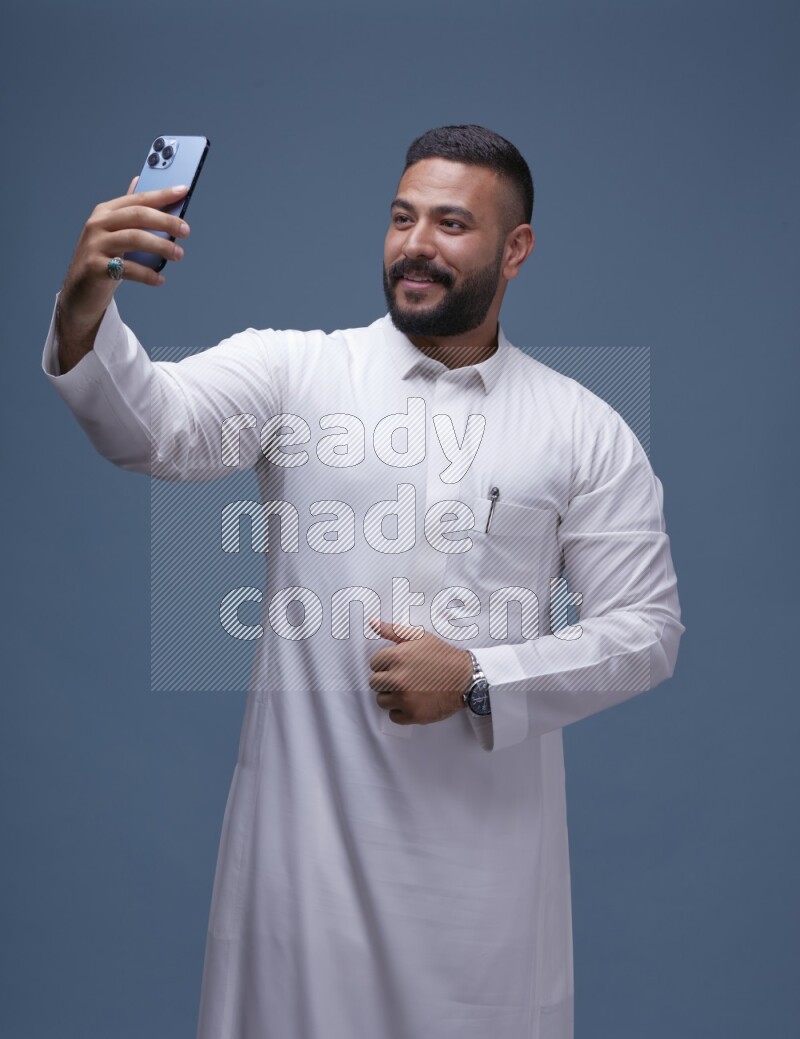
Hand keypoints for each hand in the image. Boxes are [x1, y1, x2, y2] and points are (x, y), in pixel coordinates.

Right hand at [56, 179, 191, 370]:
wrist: (80, 290)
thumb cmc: (103, 258)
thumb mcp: (114, 232)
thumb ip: (129, 210)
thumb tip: (140, 180)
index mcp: (105, 212)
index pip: (138, 199)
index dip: (162, 194)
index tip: (184, 190)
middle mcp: (98, 224)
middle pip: (137, 216)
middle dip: (165, 221)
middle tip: (185, 230)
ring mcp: (95, 245)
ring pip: (134, 239)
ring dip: (161, 247)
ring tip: (178, 255)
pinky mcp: (95, 267)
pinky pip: (128, 268)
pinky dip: (147, 274)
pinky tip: (159, 279)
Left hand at [367, 618, 472, 725]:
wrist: (466, 678)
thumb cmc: (442, 656)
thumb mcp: (419, 636)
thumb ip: (392, 630)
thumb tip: (371, 622)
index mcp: (397, 657)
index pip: (374, 663)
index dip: (386, 663)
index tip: (398, 664)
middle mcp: (398, 679)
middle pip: (375, 683)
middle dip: (387, 679)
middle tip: (404, 677)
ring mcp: (405, 699)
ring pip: (382, 701)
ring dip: (392, 696)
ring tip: (408, 689)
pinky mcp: (413, 714)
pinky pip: (394, 716)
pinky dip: (401, 711)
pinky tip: (413, 701)